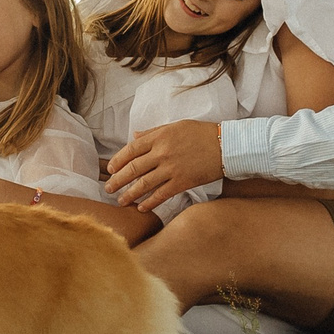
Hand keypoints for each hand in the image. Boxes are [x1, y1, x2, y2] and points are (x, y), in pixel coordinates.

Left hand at [104, 120, 223, 210]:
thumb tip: (135, 136)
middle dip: (118, 180)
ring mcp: (171, 169)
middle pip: (133, 168)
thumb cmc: (201, 133)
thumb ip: (153, 132)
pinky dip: (150, 202)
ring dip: (130, 194)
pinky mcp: (182, 182)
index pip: (131, 149)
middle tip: (108, 188)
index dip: (118, 160)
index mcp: (159, 137)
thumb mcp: (175, 126)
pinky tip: (141, 207)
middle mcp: (162, 153)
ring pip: (144, 184)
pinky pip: (161, 195)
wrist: (225, 145)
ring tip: (120, 201)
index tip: (111, 169)